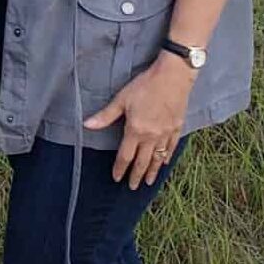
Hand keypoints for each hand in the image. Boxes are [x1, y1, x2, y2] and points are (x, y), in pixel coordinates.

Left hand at [83, 55, 191, 188]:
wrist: (173, 76)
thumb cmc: (145, 85)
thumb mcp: (122, 99)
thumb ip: (106, 116)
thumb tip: (87, 125)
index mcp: (135, 130)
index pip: (125, 156)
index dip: (120, 168)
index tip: (116, 178)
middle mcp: (151, 136)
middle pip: (142, 161)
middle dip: (136, 176)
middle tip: (133, 187)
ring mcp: (165, 134)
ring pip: (157, 158)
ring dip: (151, 171)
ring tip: (148, 182)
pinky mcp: (177, 128)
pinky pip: (171, 148)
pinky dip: (166, 157)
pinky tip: (164, 163)